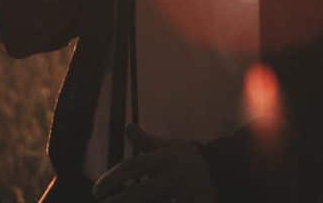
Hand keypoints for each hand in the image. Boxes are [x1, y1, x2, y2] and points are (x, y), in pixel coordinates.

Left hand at [91, 123, 216, 202]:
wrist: (226, 172)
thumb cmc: (189, 160)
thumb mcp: (169, 147)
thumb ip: (147, 141)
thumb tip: (127, 126)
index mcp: (168, 157)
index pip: (137, 165)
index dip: (114, 177)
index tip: (96, 190)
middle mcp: (176, 175)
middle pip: (143, 192)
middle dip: (120, 200)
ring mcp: (187, 194)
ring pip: (155, 202)